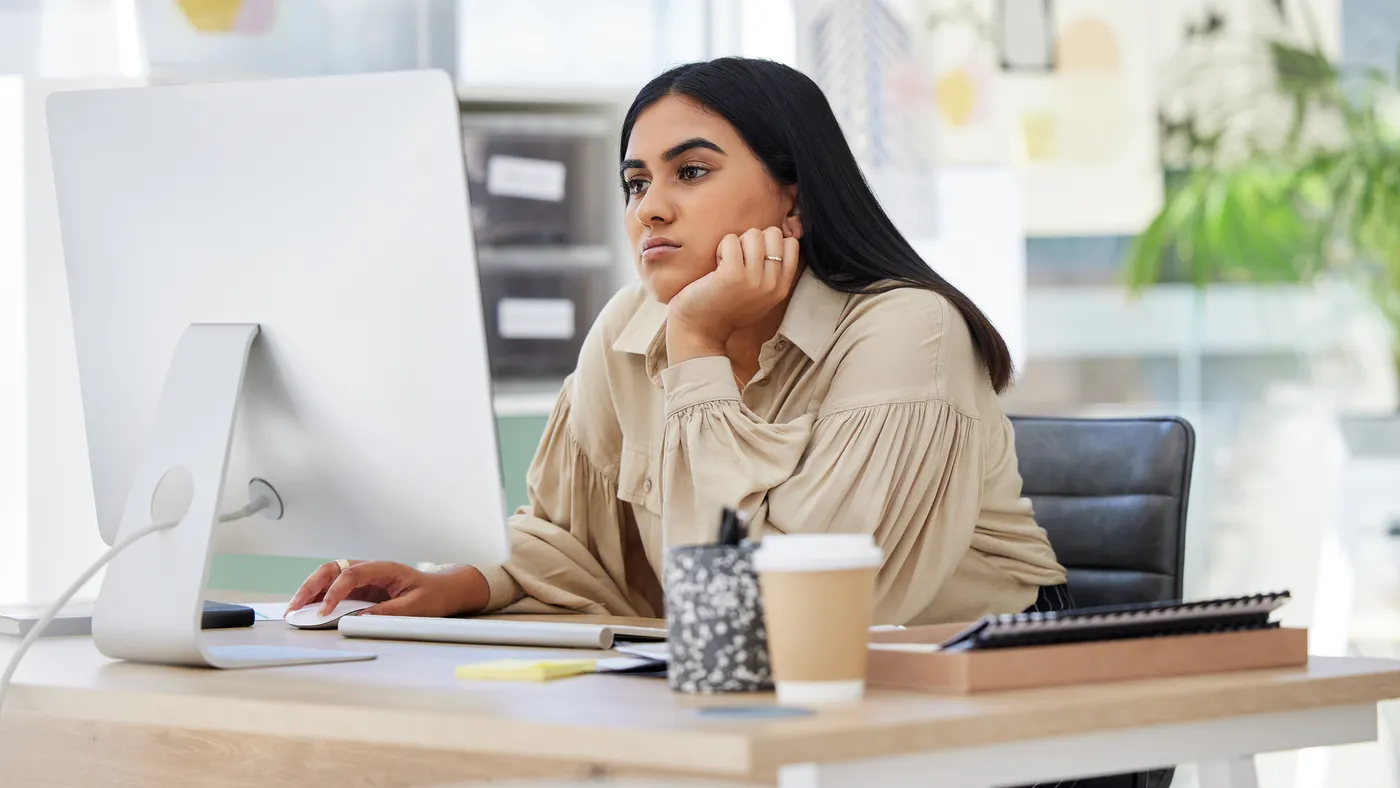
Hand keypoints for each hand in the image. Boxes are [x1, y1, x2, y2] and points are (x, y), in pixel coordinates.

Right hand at [286, 560, 489, 617]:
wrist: (443, 590)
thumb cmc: (433, 595)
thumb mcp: (417, 606)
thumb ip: (390, 612)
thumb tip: (361, 619)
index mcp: (384, 568)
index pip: (351, 574)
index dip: (335, 591)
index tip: (324, 611)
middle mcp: (370, 569)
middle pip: (332, 569)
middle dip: (311, 586)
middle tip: (295, 607)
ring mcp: (364, 578)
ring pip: (329, 577)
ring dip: (310, 591)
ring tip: (294, 610)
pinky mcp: (361, 589)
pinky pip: (335, 588)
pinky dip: (319, 597)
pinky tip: (307, 609)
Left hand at [667, 227, 799, 348]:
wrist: (701, 331)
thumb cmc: (726, 309)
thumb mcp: (761, 296)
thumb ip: (772, 273)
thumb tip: (778, 240)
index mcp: (781, 288)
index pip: (791, 244)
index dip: (770, 242)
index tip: (754, 258)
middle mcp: (772, 284)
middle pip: (773, 234)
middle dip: (753, 240)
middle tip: (739, 260)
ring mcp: (754, 279)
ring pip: (753, 234)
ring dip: (736, 243)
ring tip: (726, 263)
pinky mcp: (733, 274)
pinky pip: (731, 240)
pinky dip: (721, 247)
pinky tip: (717, 266)